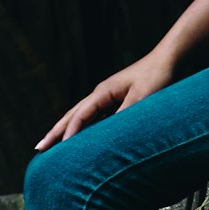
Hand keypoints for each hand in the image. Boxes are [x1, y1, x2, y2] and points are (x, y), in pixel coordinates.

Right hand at [34, 50, 175, 149]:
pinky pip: (95, 119)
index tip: (60, 149)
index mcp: (103, 92)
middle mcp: (101, 94)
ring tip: (52, 145)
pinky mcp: (117, 101)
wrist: (169, 60)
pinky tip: (82, 139)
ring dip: (66, 131)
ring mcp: (108, 97)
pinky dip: (84, 129)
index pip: (80, 115)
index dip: (69, 132)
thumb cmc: (157, 77)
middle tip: (38, 148)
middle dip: (55, 132)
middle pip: (72, 115)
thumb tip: (107, 134)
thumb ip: (123, 115)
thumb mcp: (141, 98)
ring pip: (81, 117)